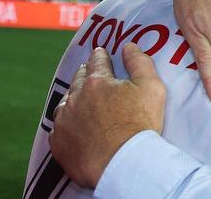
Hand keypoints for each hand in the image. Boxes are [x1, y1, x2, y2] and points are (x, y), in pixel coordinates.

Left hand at [49, 44, 165, 187]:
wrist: (123, 163)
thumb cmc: (140, 124)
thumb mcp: (151, 87)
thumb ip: (140, 63)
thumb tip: (129, 46)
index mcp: (97, 82)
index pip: (97, 62)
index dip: (100, 56)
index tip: (100, 53)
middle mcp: (76, 98)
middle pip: (78, 80)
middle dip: (84, 73)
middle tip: (88, 72)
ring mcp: (65, 121)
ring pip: (65, 103)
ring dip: (73, 98)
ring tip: (79, 100)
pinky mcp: (59, 143)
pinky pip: (59, 128)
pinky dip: (66, 124)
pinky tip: (73, 126)